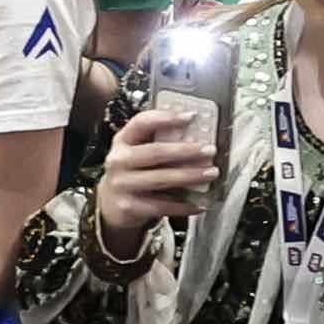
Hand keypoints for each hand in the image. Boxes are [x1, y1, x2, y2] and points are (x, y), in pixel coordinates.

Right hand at [91, 95, 219, 237]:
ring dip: (190, 176)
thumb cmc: (134, 170)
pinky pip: (161, 206)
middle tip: (210, 150)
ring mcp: (122, 185)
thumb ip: (159, 139)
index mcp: (123, 141)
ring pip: (161, 179)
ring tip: (211, 173)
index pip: (141, 123)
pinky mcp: (129, 207)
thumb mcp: (138, 150)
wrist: (111, 203)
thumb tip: (198, 131)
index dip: (166, 118)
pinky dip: (184, 205)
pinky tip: (201, 203)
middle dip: (186, 151)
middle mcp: (119, 161)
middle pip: (155, 153)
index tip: (191, 116)